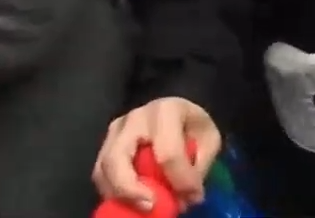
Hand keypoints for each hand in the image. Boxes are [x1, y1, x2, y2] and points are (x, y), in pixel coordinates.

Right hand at [92, 97, 221, 209]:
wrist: (174, 111)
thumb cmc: (192, 125)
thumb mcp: (209, 139)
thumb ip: (199, 167)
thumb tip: (187, 199)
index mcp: (166, 110)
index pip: (168, 151)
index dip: (179, 179)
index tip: (193, 197)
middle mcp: (134, 118)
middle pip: (118, 158)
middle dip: (130, 188)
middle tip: (150, 206)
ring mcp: (114, 132)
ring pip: (103, 168)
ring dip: (119, 194)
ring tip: (143, 207)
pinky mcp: (104, 146)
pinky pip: (100, 174)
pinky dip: (113, 192)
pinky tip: (132, 201)